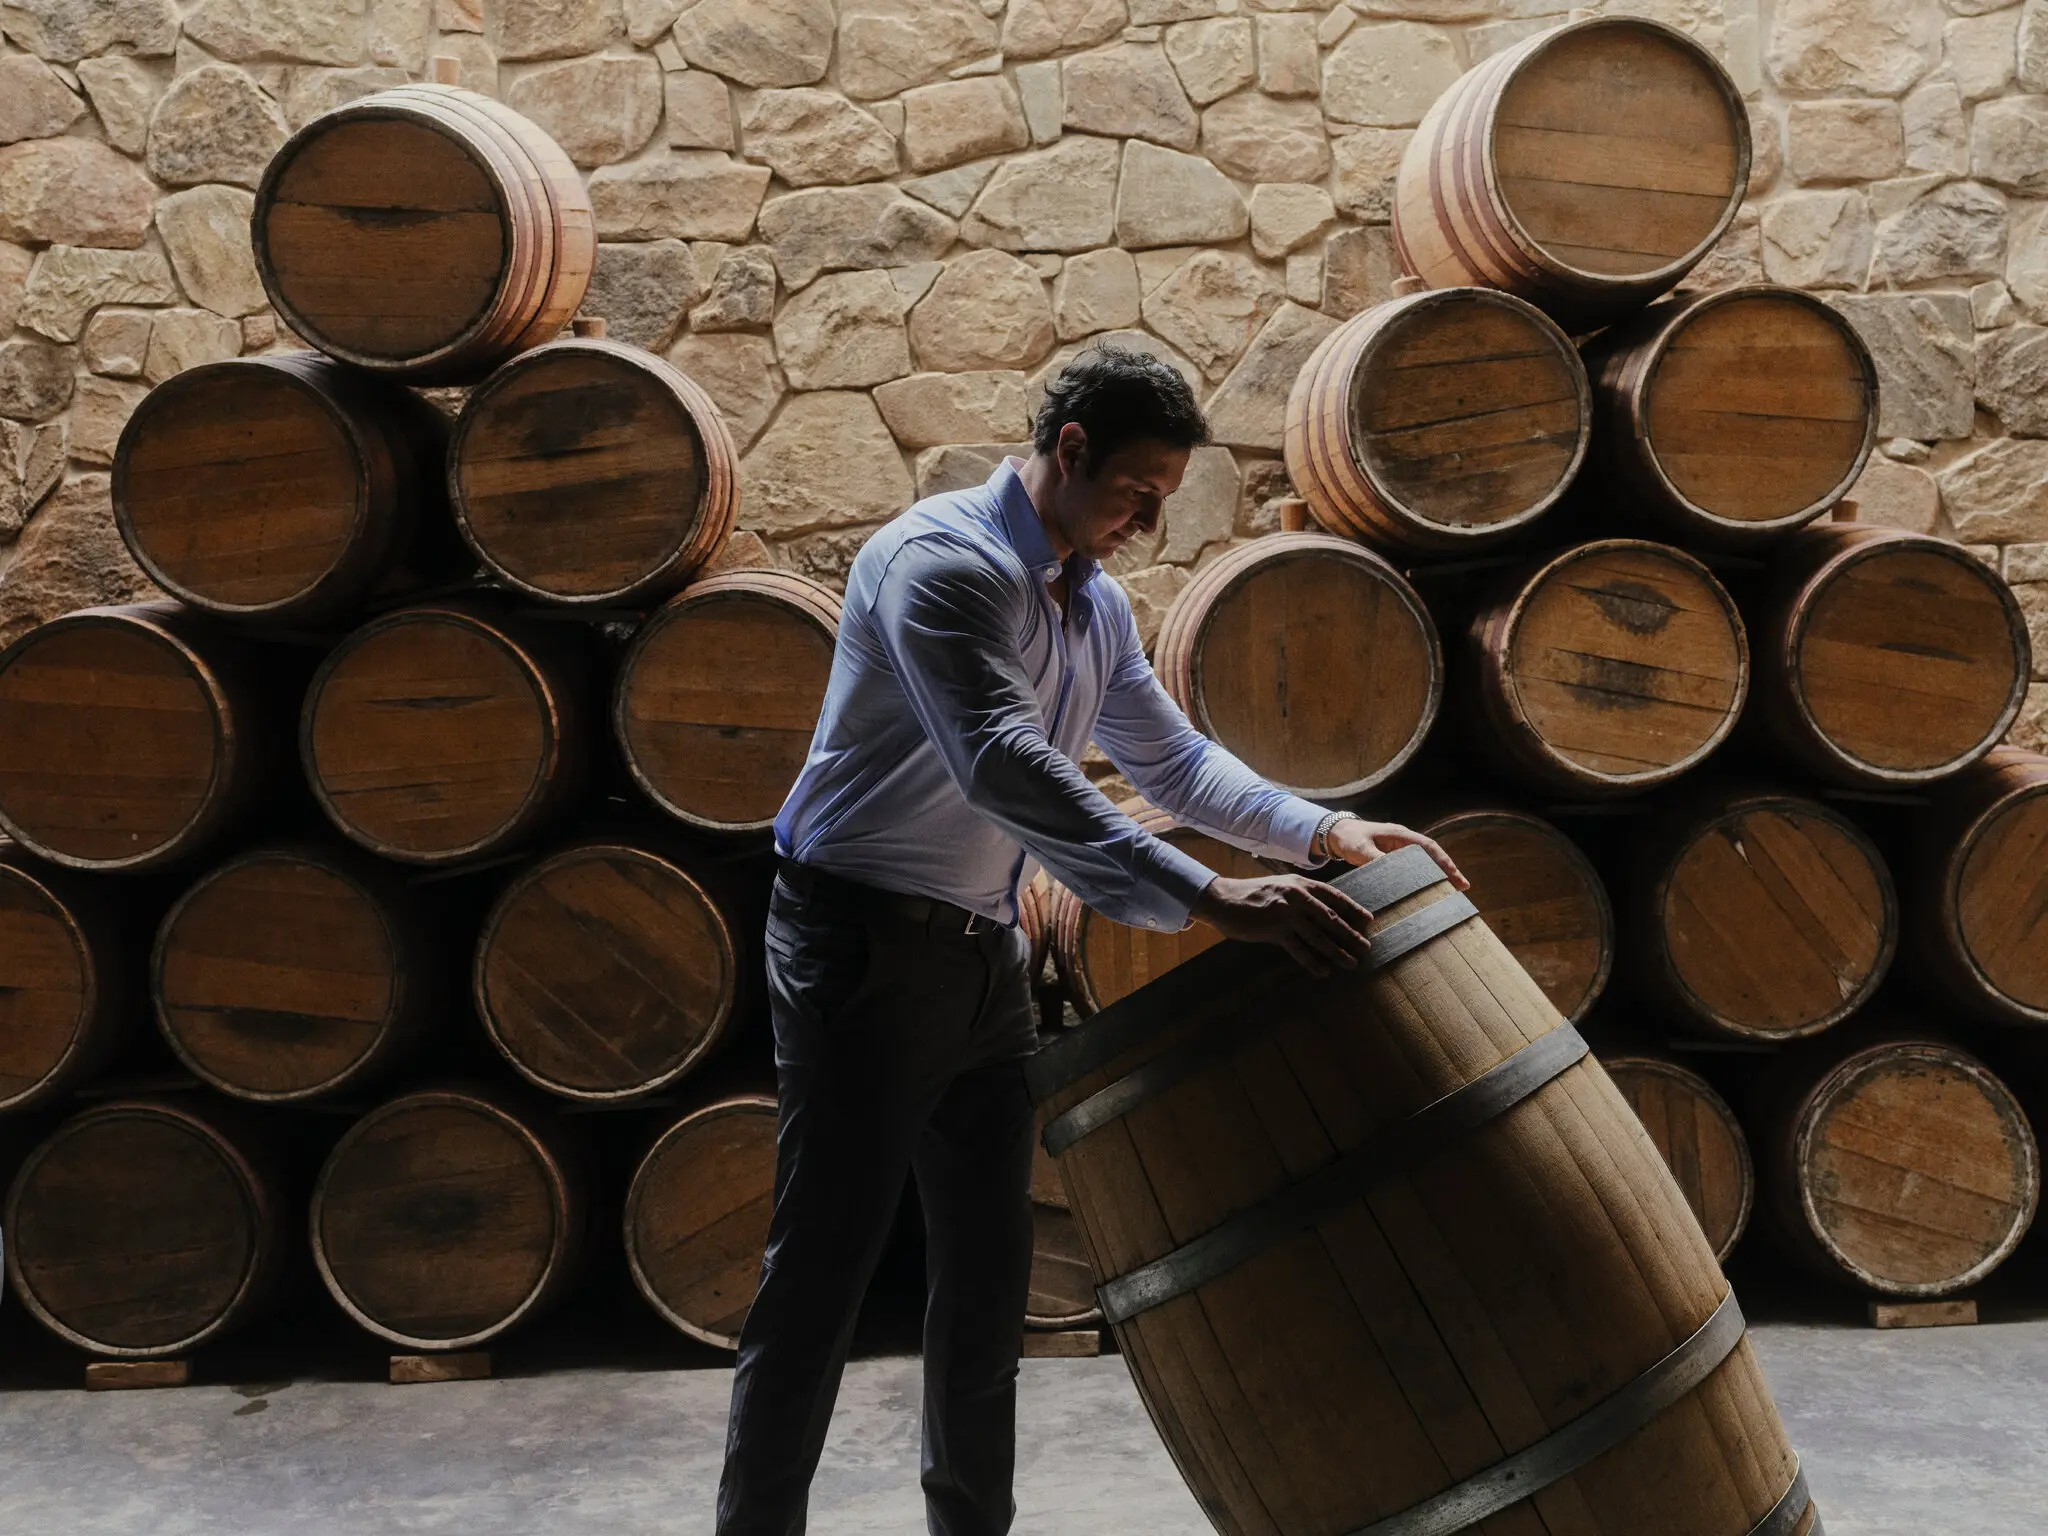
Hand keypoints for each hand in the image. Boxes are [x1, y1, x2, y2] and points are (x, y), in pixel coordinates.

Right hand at [1189, 873, 1375, 977]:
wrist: (1223, 899)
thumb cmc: (1252, 894)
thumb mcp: (1280, 887)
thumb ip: (1300, 895)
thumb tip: (1323, 912)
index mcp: (1300, 884)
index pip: (1334, 897)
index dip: (1353, 909)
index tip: (1368, 921)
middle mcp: (1297, 897)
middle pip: (1331, 919)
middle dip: (1351, 934)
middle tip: (1366, 947)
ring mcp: (1286, 914)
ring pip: (1319, 936)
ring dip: (1337, 951)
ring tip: (1351, 962)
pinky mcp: (1274, 931)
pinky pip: (1299, 949)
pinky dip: (1313, 962)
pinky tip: (1324, 971)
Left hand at [1326, 818, 1469, 891]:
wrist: (1336, 834)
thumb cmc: (1349, 838)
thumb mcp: (1360, 849)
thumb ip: (1374, 859)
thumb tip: (1392, 874)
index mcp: (1400, 835)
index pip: (1429, 847)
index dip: (1444, 861)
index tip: (1455, 876)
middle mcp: (1404, 841)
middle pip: (1432, 855)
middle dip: (1448, 870)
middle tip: (1463, 888)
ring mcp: (1400, 849)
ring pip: (1425, 862)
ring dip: (1438, 875)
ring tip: (1453, 892)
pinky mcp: (1394, 858)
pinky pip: (1414, 868)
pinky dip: (1424, 878)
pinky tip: (1430, 891)